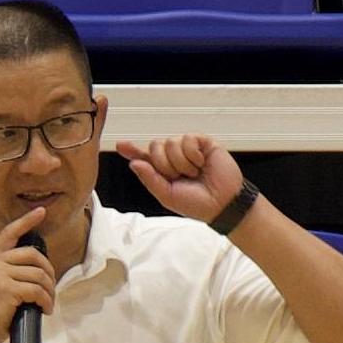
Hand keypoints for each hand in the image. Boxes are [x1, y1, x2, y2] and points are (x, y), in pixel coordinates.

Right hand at [0, 205, 55, 342]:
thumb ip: (9, 271)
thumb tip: (38, 269)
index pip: (9, 233)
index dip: (26, 220)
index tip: (40, 212)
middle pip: (33, 255)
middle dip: (49, 271)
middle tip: (51, 288)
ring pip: (39, 275)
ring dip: (49, 291)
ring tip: (48, 303)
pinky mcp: (7, 289)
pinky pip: (37, 290)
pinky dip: (46, 301)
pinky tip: (45, 310)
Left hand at [118, 133, 244, 223]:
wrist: (222, 204)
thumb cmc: (196, 204)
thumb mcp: (167, 196)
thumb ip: (150, 179)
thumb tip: (134, 163)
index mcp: (163, 171)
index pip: (144, 157)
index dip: (132, 150)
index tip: (120, 145)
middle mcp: (173, 157)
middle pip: (155, 146)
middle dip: (164, 164)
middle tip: (179, 177)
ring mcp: (188, 149)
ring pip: (170, 142)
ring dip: (181, 162)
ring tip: (193, 173)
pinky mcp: (202, 142)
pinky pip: (187, 139)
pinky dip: (192, 154)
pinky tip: (201, 163)